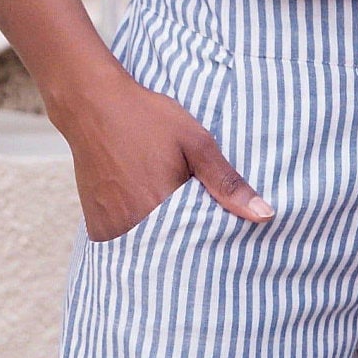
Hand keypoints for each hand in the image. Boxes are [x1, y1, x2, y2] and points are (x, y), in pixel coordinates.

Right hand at [57, 70, 270, 241]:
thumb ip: (227, 183)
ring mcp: (111, 226)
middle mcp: (133, 224)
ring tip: (172, 227)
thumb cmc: (147, 118)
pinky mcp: (95, 223)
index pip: (197, 246)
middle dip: (185, 248)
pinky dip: (136, 238)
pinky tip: (146, 220)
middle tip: (197, 237)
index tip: (222, 242)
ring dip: (160, 244)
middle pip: (170, 253)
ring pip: (145, 250)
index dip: (210, 244)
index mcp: (162, 208)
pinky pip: (122, 244)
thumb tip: (265, 215)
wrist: (92, 104)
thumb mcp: (196, 143)